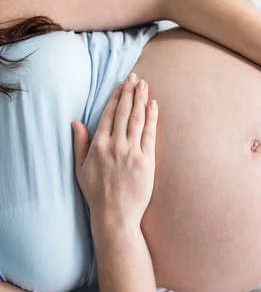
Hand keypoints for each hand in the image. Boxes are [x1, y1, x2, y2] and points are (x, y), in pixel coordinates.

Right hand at [72, 73, 157, 228]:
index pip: (109, 114)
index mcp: (98, 145)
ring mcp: (131, 152)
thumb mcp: (80, 168)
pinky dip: (152, 117)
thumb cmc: (97, 193)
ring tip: (145, 85)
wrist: (115, 215)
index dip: (116, 97)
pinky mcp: (146, 160)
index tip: (122, 84)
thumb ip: (79, 143)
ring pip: (137, 119)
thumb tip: (75, 122)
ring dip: (141, 99)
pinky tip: (153, 105)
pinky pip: (150, 133)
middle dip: (130, 92)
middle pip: (124, 112)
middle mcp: (115, 145)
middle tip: (136, 77)